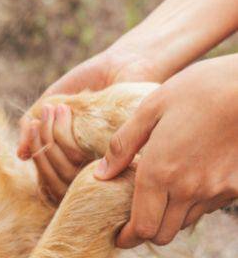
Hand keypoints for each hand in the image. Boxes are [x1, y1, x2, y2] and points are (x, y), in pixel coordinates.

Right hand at [17, 45, 162, 201]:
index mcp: (78, 161)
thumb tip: (21, 155)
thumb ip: (36, 129)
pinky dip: (61, 132)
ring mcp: (105, 163)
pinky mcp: (116, 154)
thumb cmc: (90, 83)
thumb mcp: (54, 104)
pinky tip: (63, 109)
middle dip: (39, 141)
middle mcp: (92, 168)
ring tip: (55, 108)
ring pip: (62, 168)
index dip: (35, 152)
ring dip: (49, 135)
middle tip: (44, 112)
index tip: (32, 123)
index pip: (48, 176)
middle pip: (51, 175)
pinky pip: (75, 156)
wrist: (121, 63)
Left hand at [95, 53, 237, 247]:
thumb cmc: (197, 90)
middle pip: (164, 233)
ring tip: (159, 191)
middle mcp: (189, 189)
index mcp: (161, 171)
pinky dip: (194, 201)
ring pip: (186, 221)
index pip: (142, 227)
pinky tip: (187, 177)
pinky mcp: (237, 186)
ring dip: (169, 214)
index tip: (119, 235)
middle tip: (134, 215)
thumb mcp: (151, 108)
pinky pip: (209, 206)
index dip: (128, 236)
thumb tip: (101, 174)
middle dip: (146, 229)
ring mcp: (217, 190)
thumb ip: (123, 144)